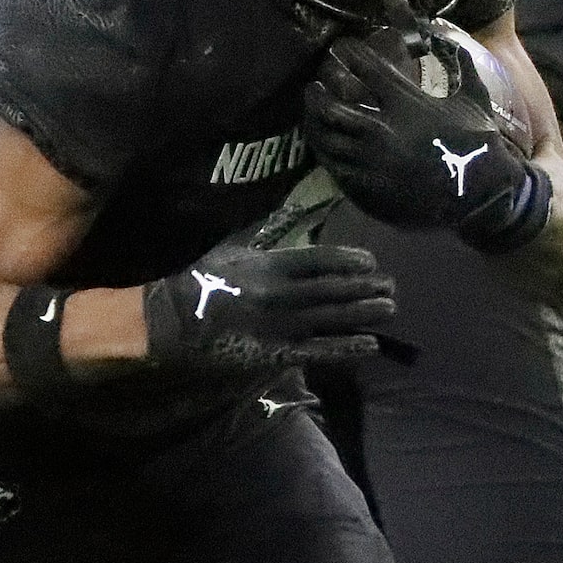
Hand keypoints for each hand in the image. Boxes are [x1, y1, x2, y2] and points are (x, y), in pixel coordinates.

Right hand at [143, 241, 392, 375]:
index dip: (349, 261)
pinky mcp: (275, 354)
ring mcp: (280, 325)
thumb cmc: (198, 281)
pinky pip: (318, 351)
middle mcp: (281, 294)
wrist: (170, 322)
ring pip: (332, 319)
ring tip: (390, 309)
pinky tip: (370, 344)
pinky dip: (346, 348)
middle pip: (333, 290)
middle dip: (366, 288)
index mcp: (269, 265)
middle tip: (392, 287)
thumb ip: (263, 232)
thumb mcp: (230, 247)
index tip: (371, 261)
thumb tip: (290, 208)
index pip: (320, 260)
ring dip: (364, 314)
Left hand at [305, 29, 551, 253]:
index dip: (349, 53)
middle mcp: (381, 128)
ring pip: (326, 137)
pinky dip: (326, 151)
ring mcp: (370, 160)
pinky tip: (325, 144)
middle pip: (331, 104)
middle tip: (315, 85)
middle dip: (318, 92)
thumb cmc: (477, 142)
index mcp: (405, 102)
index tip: (344, 48)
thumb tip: (446, 36)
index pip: (364, 67)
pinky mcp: (367, 187)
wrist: (480, 192)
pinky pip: (334, 166)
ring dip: (315, 122)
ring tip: (313, 113)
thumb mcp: (475, 97)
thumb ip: (460, 63)